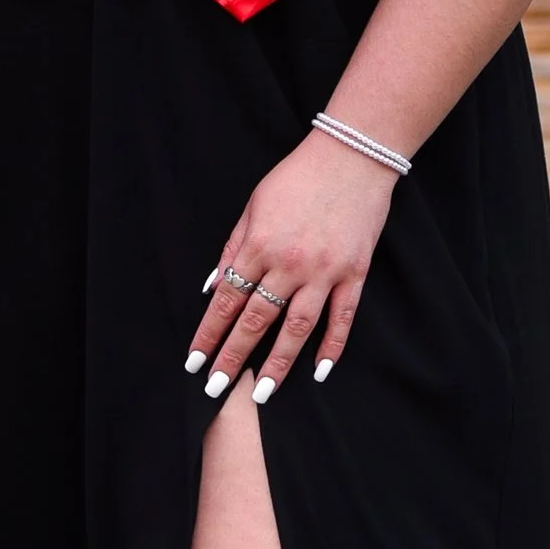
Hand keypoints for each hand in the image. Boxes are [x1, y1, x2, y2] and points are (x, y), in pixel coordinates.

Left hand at [186, 131, 397, 398]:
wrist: (351, 156)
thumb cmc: (297, 177)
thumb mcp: (253, 205)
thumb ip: (233, 248)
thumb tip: (212, 286)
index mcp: (259, 245)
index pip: (226, 301)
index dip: (208, 334)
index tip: (194, 361)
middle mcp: (289, 264)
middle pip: (256, 321)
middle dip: (233, 357)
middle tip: (217, 389)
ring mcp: (324, 272)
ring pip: (297, 328)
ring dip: (278, 364)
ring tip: (263, 392)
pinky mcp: (354, 273)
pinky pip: (342, 318)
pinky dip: (331, 346)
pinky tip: (320, 371)